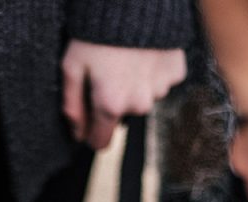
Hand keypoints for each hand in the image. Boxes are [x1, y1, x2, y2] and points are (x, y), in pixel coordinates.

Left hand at [62, 40, 186, 148]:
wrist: (134, 2)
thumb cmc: (96, 34)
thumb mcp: (72, 67)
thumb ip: (72, 105)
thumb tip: (77, 134)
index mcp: (111, 105)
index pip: (100, 141)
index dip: (91, 133)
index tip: (88, 121)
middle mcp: (138, 104)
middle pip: (122, 116)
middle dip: (113, 102)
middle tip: (106, 73)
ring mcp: (160, 89)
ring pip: (143, 98)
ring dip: (134, 86)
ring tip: (125, 60)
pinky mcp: (175, 73)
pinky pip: (161, 81)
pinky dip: (152, 72)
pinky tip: (143, 54)